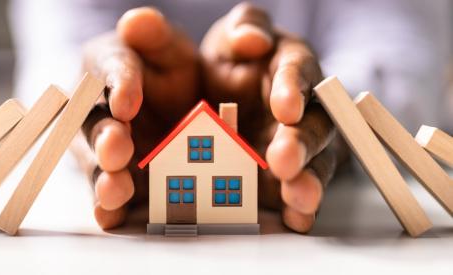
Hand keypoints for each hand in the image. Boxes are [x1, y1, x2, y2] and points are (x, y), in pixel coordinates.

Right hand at [78, 7, 199, 228]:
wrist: (176, 105)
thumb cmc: (167, 70)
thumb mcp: (168, 48)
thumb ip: (155, 35)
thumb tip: (137, 22)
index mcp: (108, 67)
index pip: (110, 68)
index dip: (118, 84)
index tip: (128, 100)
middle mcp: (97, 109)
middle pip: (94, 123)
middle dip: (105, 137)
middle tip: (117, 147)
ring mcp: (104, 148)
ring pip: (96, 163)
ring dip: (103, 177)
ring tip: (115, 188)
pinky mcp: (116, 179)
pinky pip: (107, 196)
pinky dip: (107, 208)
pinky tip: (112, 217)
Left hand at [200, 3, 342, 232]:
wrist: (221, 94)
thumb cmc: (234, 62)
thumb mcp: (230, 39)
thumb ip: (244, 29)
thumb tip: (252, 39)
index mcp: (291, 68)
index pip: (298, 73)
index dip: (293, 89)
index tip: (285, 107)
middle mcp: (305, 109)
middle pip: (315, 125)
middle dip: (302, 142)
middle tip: (284, 158)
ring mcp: (301, 145)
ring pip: (316, 162)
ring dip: (309, 180)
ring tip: (297, 196)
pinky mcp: (290, 176)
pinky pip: (300, 192)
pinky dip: (301, 207)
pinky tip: (296, 219)